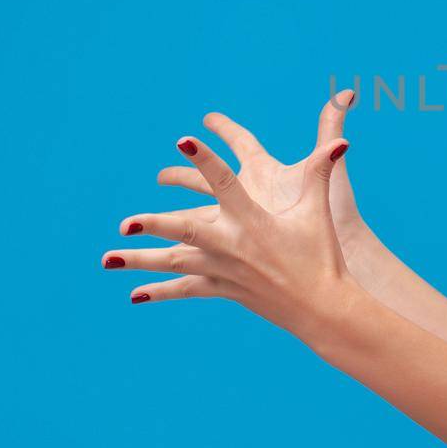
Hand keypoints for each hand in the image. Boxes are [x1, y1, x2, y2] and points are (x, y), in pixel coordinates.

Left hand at [103, 114, 355, 338]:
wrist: (322, 306)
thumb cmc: (321, 254)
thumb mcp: (317, 210)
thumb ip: (321, 171)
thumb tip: (341, 142)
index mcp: (252, 218)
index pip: (224, 181)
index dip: (206, 159)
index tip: (184, 141)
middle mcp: (232, 243)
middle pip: (184, 230)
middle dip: (153, 225)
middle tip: (124, 224)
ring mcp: (223, 268)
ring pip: (174, 262)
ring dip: (139, 261)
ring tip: (106, 259)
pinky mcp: (222, 288)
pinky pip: (185, 289)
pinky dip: (159, 291)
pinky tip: (133, 295)